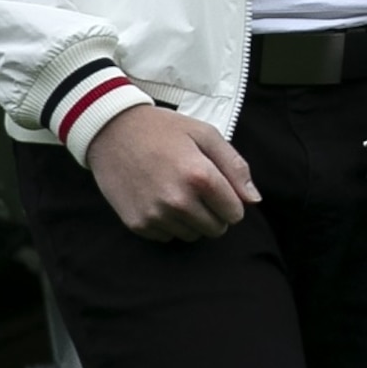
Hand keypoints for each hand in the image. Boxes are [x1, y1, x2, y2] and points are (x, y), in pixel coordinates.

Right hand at [90, 107, 258, 241]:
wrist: (112, 132)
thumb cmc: (164, 130)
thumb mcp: (206, 135)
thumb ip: (235, 167)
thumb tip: (254, 200)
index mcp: (200, 177)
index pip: (235, 213)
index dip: (232, 202)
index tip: (221, 189)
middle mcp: (178, 201)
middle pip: (215, 229)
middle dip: (214, 213)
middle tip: (199, 190)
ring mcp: (155, 215)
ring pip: (192, 235)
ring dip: (192, 219)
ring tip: (178, 192)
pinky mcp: (137, 224)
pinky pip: (167, 237)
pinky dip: (169, 223)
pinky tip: (160, 199)